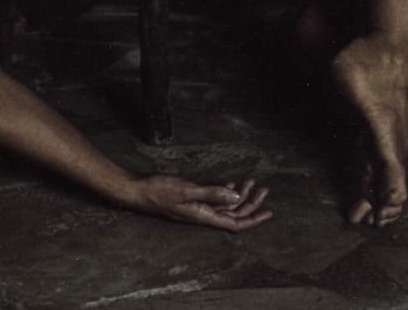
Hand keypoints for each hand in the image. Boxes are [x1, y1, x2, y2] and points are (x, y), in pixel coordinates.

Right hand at [127, 175, 272, 231]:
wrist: (138, 190)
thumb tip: (236, 199)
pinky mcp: (192, 201)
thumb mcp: (187, 191)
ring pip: (225, 206)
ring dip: (240, 196)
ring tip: (252, 183)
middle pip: (233, 214)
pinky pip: (215, 201)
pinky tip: (231, 185)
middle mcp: (203, 215)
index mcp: (204, 216)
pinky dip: (226, 192)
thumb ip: (212, 194)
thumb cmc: (159, 190)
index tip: (268, 212)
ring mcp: (197, 208)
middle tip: (264, 190)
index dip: (253, 219)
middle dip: (251, 203)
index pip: (235, 223)